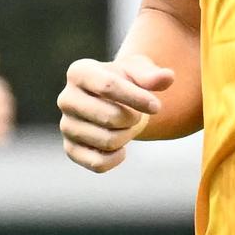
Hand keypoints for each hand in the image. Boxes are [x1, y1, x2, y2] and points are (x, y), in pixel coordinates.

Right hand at [56, 54, 174, 172]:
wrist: (112, 101)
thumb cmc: (126, 81)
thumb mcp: (139, 70)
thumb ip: (152, 74)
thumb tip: (168, 77)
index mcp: (79, 72)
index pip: (108, 86)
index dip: (137, 98)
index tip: (157, 107)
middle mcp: (66, 99)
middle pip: (110, 117)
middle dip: (133, 119)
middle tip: (137, 115)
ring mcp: (66, 126)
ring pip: (107, 141)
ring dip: (127, 136)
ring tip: (127, 126)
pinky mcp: (70, 149)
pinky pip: (98, 163)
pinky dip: (117, 158)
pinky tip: (121, 147)